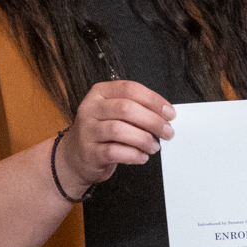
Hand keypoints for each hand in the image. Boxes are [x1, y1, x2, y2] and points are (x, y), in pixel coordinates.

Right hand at [57, 80, 175, 194]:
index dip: (154, 100)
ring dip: (143, 139)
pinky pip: (114, 152)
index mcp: (100, 92)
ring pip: (119, 130)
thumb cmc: (103, 131)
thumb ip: (136, 109)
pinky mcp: (89, 152)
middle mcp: (91, 108)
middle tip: (167, 132)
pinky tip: (142, 156)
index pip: (130, 89)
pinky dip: (133, 155)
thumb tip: (165, 116)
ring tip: (154, 146)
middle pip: (126, 108)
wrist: (76, 155)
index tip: (170, 113)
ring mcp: (87, 130)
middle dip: (153, 121)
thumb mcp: (114, 112)